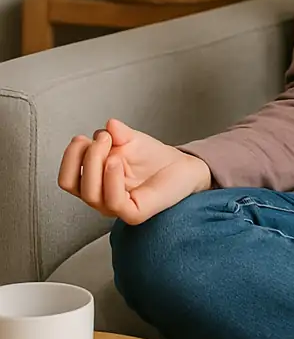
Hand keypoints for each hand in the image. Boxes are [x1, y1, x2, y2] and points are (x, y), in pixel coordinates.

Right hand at [58, 118, 211, 224]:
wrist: (182, 166)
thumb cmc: (153, 157)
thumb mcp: (130, 140)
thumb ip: (117, 134)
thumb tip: (109, 125)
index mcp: (94, 183)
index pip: (66, 178)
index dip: (70, 156)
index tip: (84, 137)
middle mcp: (100, 198)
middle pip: (72, 184)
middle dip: (84, 156)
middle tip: (103, 138)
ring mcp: (116, 208)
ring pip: (90, 193)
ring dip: (95, 163)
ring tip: (111, 145)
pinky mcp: (134, 213)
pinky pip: (114, 201)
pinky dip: (111, 178)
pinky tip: (116, 161)